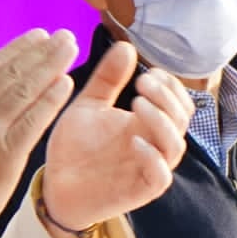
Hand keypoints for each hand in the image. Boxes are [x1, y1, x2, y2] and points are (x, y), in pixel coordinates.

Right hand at [0, 29, 78, 236]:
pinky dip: (51, 99)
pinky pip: (34, 119)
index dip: (19, 47)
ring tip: (70, 50)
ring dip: (51, 66)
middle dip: (42, 51)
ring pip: (25, 89)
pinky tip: (66, 84)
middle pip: (13, 71)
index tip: (39, 36)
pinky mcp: (7, 151)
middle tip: (64, 37)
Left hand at [42, 41, 193, 233]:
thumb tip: (126, 46)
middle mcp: (154, 144)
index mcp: (146, 123)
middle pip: (182, 119)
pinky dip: (153, 158)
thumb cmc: (75, 147)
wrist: (54, 185)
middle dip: (167, 98)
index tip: (150, 72)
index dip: (171, 86)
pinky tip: (134, 141)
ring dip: (162, 122)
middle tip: (142, 84)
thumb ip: (107, 79)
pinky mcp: (140, 192)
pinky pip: (160, 177)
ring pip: (176, 146)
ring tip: (137, 104)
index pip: (178, 102)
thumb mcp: (89, 105)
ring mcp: (149, 168)